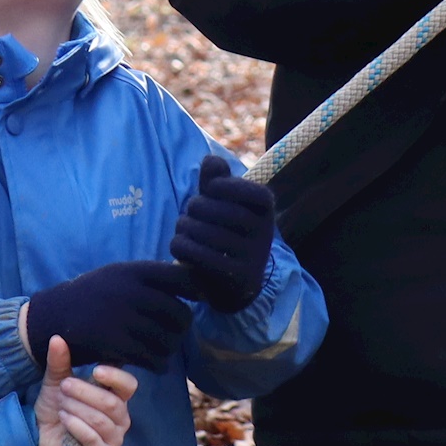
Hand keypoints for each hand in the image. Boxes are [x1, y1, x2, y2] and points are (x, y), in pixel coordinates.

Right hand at [21, 259, 196, 371]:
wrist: (52, 317)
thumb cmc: (92, 297)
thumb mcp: (118, 276)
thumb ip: (148, 279)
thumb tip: (192, 282)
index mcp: (135, 271)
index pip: (184, 279)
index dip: (198, 291)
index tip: (198, 299)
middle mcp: (131, 291)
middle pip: (180, 314)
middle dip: (181, 328)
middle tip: (174, 332)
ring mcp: (122, 318)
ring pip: (168, 340)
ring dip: (170, 348)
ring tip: (162, 348)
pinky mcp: (114, 344)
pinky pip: (153, 359)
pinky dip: (158, 364)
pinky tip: (154, 363)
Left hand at [34, 337, 140, 445]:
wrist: (39, 436)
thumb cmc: (56, 407)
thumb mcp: (57, 381)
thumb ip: (60, 361)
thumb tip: (57, 338)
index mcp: (116, 397)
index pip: (128, 385)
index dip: (116, 378)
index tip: (96, 371)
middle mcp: (120, 418)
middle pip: (112, 403)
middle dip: (85, 393)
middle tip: (65, 387)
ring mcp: (113, 438)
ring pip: (100, 420)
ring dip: (77, 409)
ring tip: (62, 406)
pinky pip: (93, 438)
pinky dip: (76, 426)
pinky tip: (65, 419)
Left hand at [171, 153, 277, 311]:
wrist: (235, 284)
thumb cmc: (225, 231)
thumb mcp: (224, 203)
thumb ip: (216, 179)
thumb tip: (210, 160)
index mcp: (266, 208)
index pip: (242, 189)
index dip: (221, 186)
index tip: (210, 190)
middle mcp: (265, 232)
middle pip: (217, 210)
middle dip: (194, 208)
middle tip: (188, 215)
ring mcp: (253, 258)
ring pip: (204, 232)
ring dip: (183, 227)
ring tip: (182, 230)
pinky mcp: (236, 279)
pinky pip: (198, 255)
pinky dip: (182, 247)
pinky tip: (180, 247)